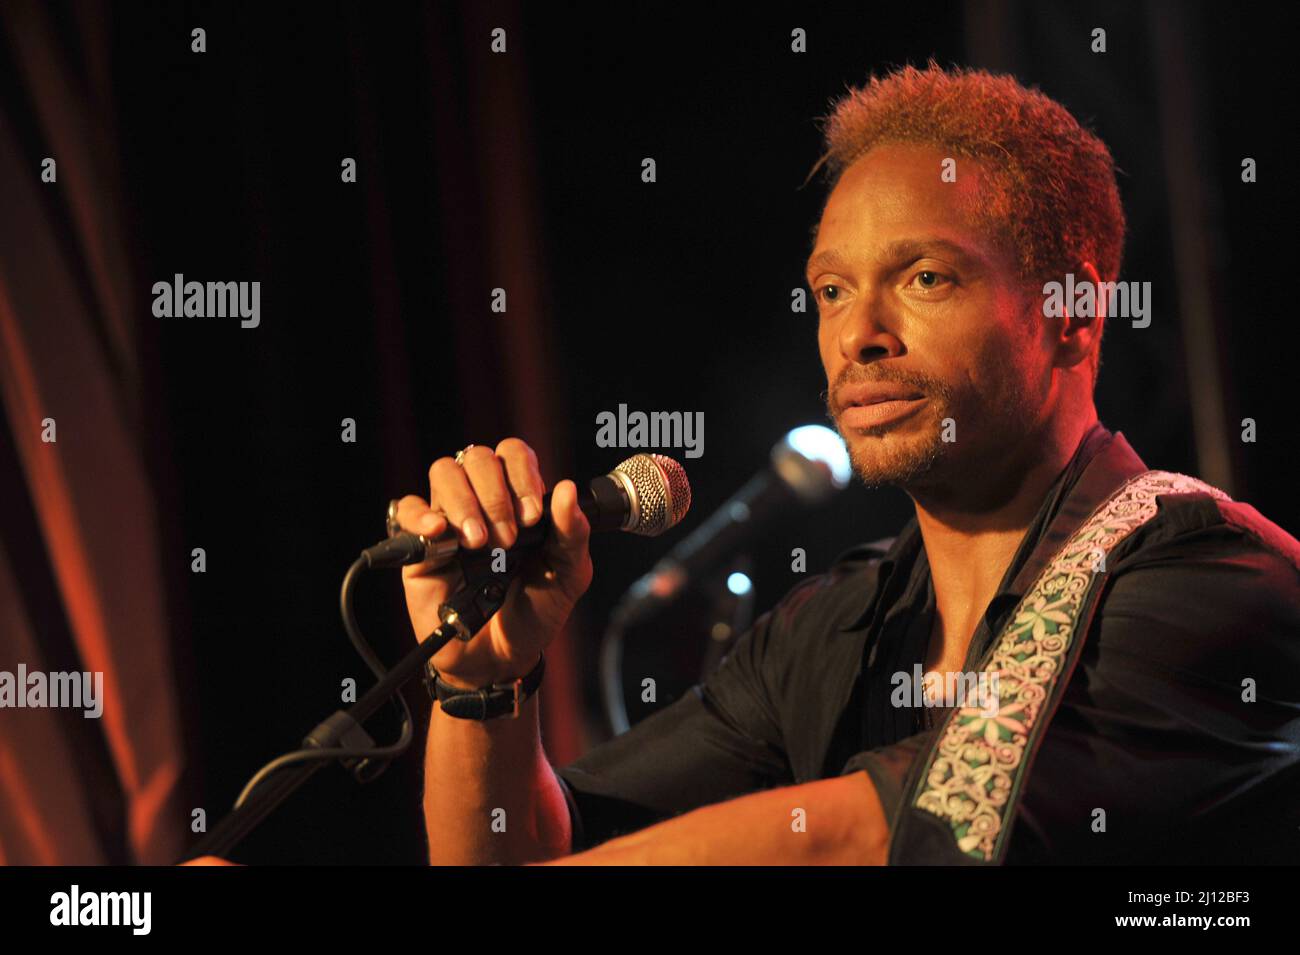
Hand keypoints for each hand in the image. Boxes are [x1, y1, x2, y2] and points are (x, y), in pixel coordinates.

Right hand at [393, 439, 592, 688]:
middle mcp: (484, 502)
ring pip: (444, 473)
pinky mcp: (420, 546)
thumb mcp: (568, 576)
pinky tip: (439, 534)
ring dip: (464, 502)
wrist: (502, 658)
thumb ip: (572, 534)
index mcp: (520, 499)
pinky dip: (420, 515)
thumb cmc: (536, 611)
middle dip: (495, 494)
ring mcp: (450, 521)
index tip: (532, 515)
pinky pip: (406, 510)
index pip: (514, 455)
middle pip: (477, 458)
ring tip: (479, 543)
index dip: (522, 475)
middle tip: (507, 539)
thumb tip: (568, 489)